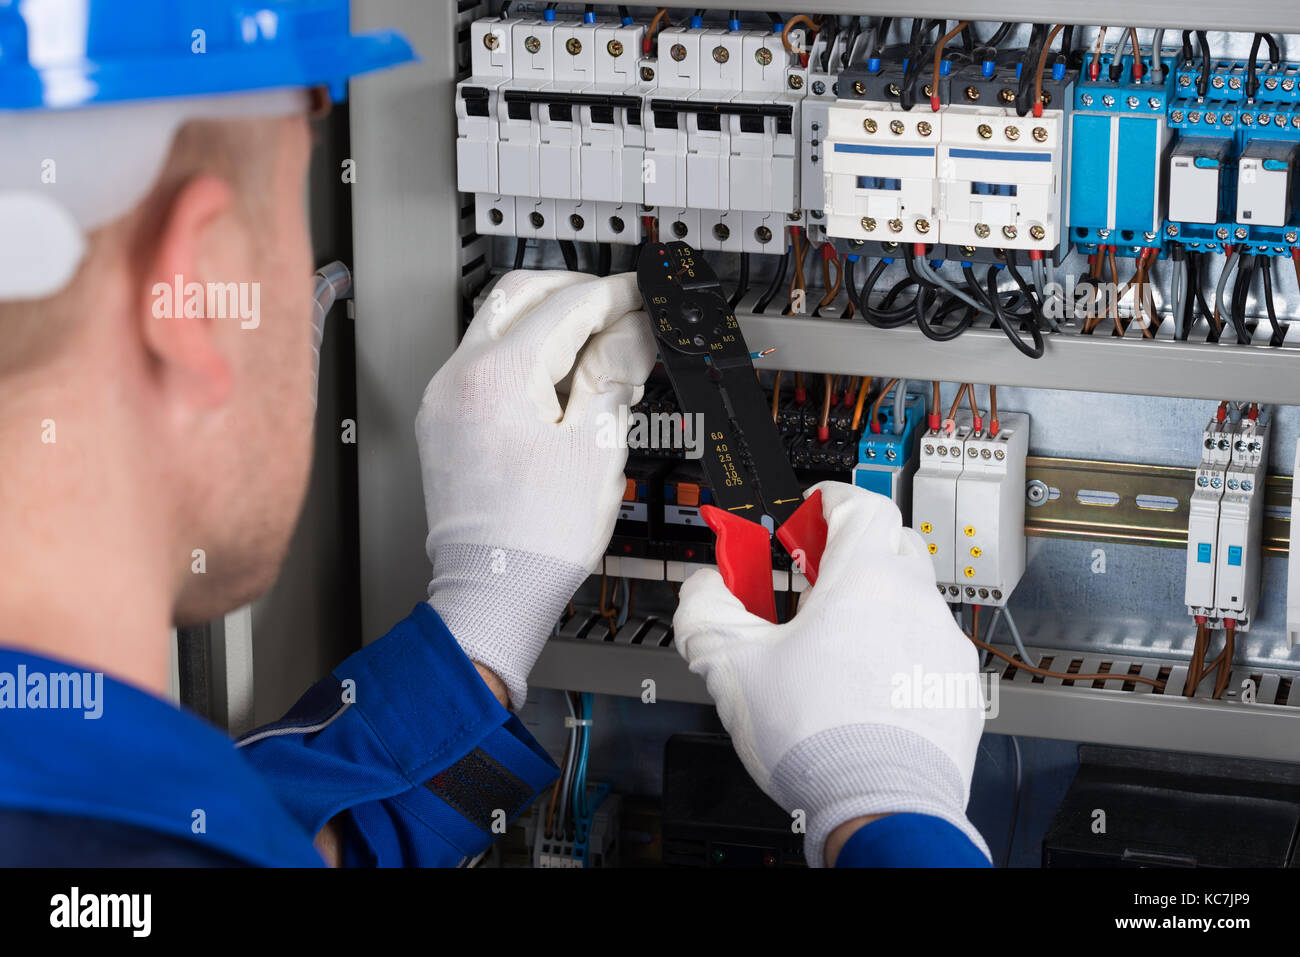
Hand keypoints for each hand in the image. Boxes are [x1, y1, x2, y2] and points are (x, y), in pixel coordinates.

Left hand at [417, 270, 655, 707]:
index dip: (613, 296)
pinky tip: (558, 375)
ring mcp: (445, 398)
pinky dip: (522, 352)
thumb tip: (635, 330)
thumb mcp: (597, 445)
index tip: (641, 295)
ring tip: (596, 343)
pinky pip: (483, 361)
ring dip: (544, 318)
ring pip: (495, 324)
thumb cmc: (539, 535)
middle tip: (618, 306)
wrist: (494, 589)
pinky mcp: (444, 420)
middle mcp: (458, 377)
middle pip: (517, 294)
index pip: (565, 307)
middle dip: (571, 291)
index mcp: (497, 376)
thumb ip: (615, 373)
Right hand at [672, 481, 989, 865]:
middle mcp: (915, 601)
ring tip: (829, 643)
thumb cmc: (819, 738)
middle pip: (890, 543)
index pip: (859, 503)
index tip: (804, 517)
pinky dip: (896, 650)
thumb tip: (704, 588)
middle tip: (809, 579)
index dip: (826, 501)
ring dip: (872, 604)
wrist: (882, 811)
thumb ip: (705, 609)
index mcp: (866, 578)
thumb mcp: (731, 665)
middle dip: (848, 550)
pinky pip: (925, 647)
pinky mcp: (955, 686)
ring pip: (909, 598)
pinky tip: (861, 686)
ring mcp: (942, 645)